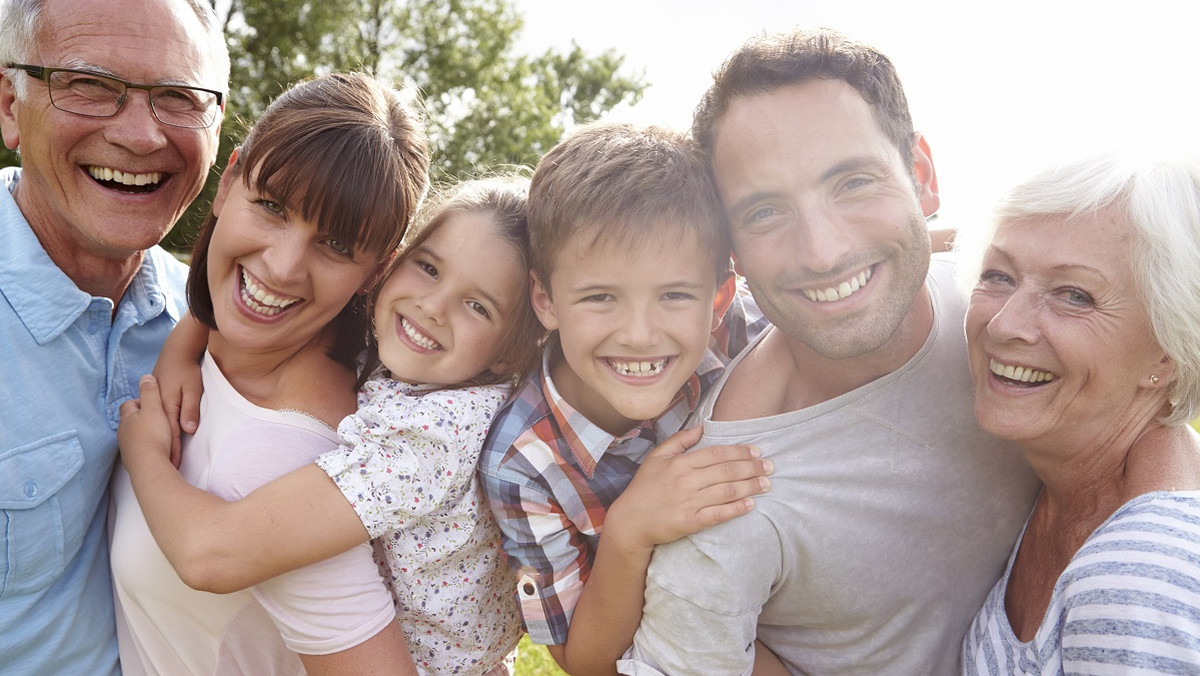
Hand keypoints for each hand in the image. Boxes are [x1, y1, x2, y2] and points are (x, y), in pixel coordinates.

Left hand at [117, 375, 175, 472]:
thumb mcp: (154, 408)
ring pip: (135, 437)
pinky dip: (147, 448)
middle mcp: (124, 433)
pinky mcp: (135, 463)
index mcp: (128, 418)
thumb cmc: (153, 435)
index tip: (152, 402)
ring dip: (145, 435)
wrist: (150, 467)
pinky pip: (140, 451)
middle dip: (141, 419)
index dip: (139, 401)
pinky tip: (158, 450)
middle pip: (130, 422)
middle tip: (157, 419)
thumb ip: (150, 392)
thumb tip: (145, 377)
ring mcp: (128, 449)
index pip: (129, 404)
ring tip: (160, 435)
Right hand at [153, 313, 208, 465]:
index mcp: (166, 406)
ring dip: (158, 444)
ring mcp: (153, 403)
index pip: (171, 434)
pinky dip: (155, 432)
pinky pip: (153, 420)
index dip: (173, 452)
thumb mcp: (193, 388)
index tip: (176, 467)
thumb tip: (188, 430)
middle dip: (165, 453)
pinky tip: (154, 441)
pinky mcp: (153, 400)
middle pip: (160, 434)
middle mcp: (156, 407)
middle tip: (169, 472)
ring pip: (155, 428)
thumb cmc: (186, 369)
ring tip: (161, 462)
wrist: (175, 351)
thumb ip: (190, 408)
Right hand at [603, 426, 771, 552]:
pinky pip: (719, 514)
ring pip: (727, 491)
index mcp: (680, 463)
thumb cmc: (644, 488)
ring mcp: (689, 502)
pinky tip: (751, 504)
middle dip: (752, 468)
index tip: (756, 452)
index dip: (739, 452)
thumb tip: (701, 427)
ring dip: (750, 486)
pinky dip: (736, 508)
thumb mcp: (656, 458)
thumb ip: (679, 441)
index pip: (717, 453)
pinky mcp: (691, 522)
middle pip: (727, 471)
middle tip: (770, 466)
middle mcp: (687, 481)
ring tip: (766, 484)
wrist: (630, 521)